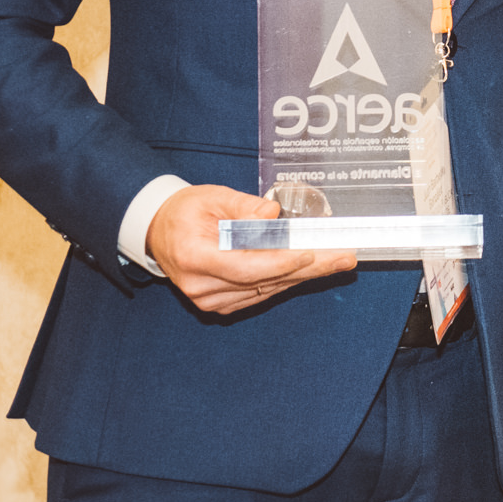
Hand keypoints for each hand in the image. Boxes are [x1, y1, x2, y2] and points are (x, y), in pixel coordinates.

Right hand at [144, 186, 355, 314]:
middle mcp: (201, 286)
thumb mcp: (211, 197)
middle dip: (308, 269)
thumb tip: (272, 215)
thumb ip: (242, 207)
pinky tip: (311, 269)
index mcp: (194, 257)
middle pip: (263, 281)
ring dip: (304, 275)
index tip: (310, 254)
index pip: (245, 266)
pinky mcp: (220, 304)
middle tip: (343, 259)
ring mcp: (210, 299)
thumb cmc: (185, 211)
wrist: (160, 232)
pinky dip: (286, 280)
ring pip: (267, 289)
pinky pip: (261, 293)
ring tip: (337, 261)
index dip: (280, 262)